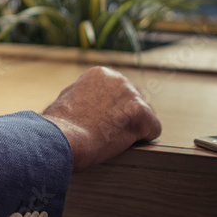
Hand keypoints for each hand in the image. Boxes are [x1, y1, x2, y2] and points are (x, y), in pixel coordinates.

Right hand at [41, 66, 160, 170]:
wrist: (66, 136)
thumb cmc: (62, 123)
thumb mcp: (68, 98)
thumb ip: (84, 94)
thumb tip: (86, 98)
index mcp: (100, 74)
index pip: (118, 92)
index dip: (113, 110)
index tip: (103, 121)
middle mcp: (118, 78)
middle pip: (134, 100)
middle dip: (126, 116)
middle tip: (112, 132)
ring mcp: (130, 94)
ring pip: (145, 115)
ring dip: (134, 127)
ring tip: (116, 138)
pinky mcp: (141, 112)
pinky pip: (153, 129)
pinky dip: (144, 138)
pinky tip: (128, 142)